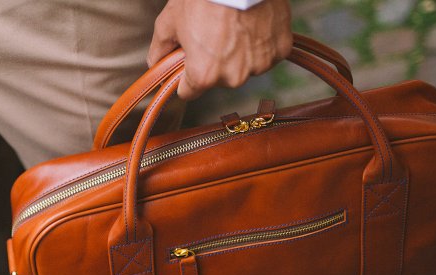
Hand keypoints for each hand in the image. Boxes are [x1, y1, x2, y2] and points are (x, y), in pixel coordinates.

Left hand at [148, 0, 292, 99]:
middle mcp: (233, 77)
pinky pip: (267, 54)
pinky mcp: (280, 51)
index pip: (189, 92)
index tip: (187, 63)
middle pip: (217, 79)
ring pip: (244, 67)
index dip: (184, 77)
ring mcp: (260, 65)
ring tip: (234, 27)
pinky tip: (252, 25)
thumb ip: (160, 49)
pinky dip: (261, 43)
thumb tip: (155, 64)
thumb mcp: (169, 22)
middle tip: (213, 34)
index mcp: (203, 75)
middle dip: (212, 62)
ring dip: (239, 54)